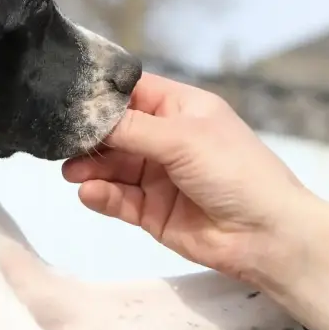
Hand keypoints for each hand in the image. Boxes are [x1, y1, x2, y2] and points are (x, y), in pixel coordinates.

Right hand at [62, 72, 315, 282]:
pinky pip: (118, 198)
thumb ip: (132, 128)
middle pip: (116, 131)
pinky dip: (101, 195)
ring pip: (113, 167)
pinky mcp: (151, 211)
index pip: (133, 93)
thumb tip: (86, 117)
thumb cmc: (235, 171)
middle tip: (60, 142)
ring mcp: (158, 176)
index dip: (102, 95)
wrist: (267, 236)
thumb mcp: (183, 139)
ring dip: (90, 167)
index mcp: (181, 110)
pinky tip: (89, 192)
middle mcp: (167, 139)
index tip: (67, 98)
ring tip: (71, 171)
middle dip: (90, 136)